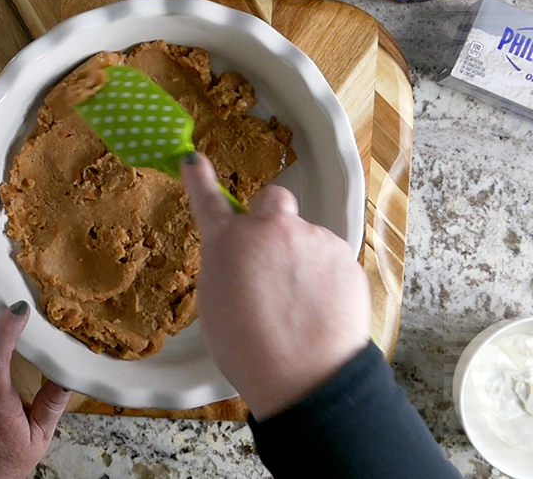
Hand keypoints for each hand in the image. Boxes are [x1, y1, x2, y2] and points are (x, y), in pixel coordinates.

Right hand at [181, 154, 370, 420]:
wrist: (304, 377)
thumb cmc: (248, 350)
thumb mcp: (215, 305)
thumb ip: (225, 267)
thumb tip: (239, 257)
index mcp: (228, 244)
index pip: (209, 201)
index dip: (200, 179)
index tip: (194, 160)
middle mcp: (270, 230)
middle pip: (272, 200)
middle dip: (270, 219)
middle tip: (271, 255)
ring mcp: (311, 239)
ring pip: (304, 236)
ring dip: (300, 256)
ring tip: (299, 302)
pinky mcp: (344, 255)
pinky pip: (329, 256)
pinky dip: (324, 275)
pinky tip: (319, 307)